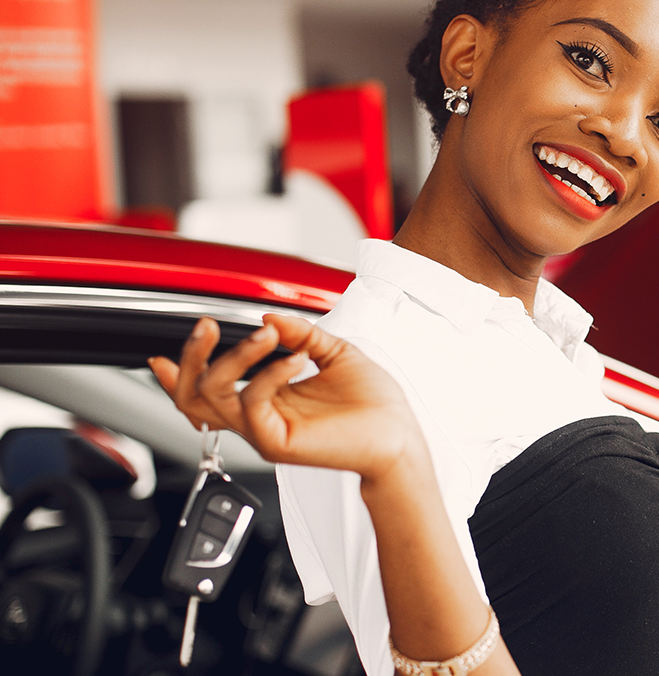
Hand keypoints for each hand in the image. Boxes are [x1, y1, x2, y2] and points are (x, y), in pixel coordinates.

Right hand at [149, 315, 424, 480]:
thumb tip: (268, 318)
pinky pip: (252, 403)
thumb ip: (300, 334)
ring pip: (215, 396)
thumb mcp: (333, 353)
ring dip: (236, 356)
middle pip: (193, 396)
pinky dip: (268, 373)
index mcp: (266, 399)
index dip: (176, 374)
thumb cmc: (373, 402)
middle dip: (192, 357)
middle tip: (207, 327)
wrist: (399, 434)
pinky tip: (295, 359)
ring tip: (266, 334)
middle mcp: (258, 417)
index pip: (206, 391)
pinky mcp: (276, 443)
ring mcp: (263, 432)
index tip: (159, 354)